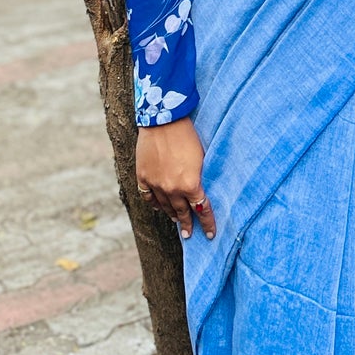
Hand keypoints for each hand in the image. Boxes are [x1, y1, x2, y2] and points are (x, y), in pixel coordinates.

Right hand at [135, 118, 215, 239]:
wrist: (163, 120)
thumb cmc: (188, 135)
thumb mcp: (202, 158)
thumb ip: (200, 177)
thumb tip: (201, 190)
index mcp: (191, 184)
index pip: (202, 210)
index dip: (208, 223)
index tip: (210, 235)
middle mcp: (172, 189)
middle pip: (182, 212)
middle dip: (188, 225)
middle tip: (190, 235)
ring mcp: (156, 184)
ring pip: (165, 207)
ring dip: (172, 215)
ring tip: (177, 221)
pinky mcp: (143, 176)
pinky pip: (148, 197)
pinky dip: (155, 203)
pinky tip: (159, 207)